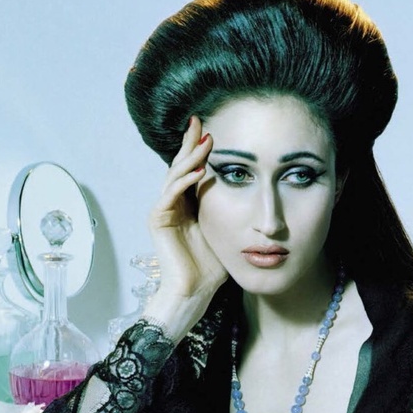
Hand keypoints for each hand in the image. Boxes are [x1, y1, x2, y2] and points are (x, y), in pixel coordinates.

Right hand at [148, 116, 227, 306]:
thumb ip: (230, 213)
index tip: (213, 129)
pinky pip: (171, 194)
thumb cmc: (211, 269)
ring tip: (205, 141)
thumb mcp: (226, 233)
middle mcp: (173, 204)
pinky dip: (184, 180)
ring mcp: (163, 210)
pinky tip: (199, 170)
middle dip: (190, 143)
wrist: (193, 292)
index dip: (200, 150)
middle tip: (200, 120)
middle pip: (180, 165)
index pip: (192, 170)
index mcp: (188, 206)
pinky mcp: (158, 219)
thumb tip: (254, 198)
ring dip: (191, 156)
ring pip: (176, 174)